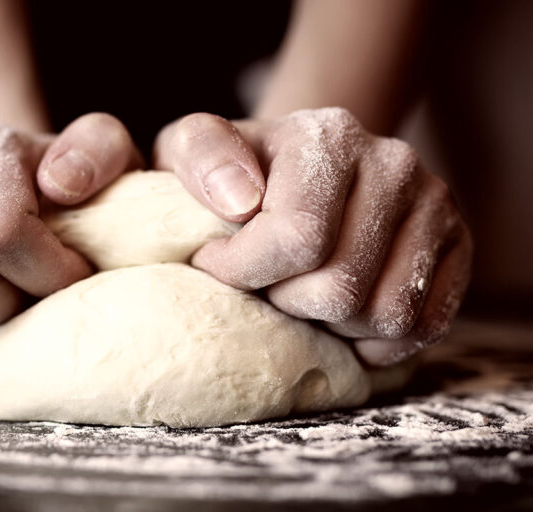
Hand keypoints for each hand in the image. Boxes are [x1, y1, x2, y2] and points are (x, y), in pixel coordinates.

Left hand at [154, 108, 471, 364]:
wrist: (297, 169)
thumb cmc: (236, 173)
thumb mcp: (193, 149)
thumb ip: (200, 155)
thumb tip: (241, 201)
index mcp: (330, 136)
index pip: (296, 239)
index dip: (243, 272)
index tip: (215, 263)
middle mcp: (393, 163)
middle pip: (340, 288)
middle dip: (285, 302)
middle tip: (266, 281)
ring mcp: (433, 204)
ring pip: (386, 315)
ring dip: (331, 324)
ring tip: (301, 295)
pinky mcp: (457, 245)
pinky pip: (425, 324)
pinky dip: (378, 340)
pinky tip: (342, 318)